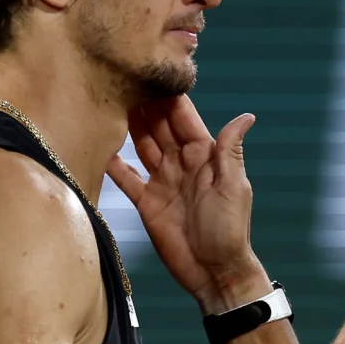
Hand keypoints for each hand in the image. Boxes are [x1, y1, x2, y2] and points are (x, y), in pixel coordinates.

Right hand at [107, 95, 263, 311]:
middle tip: (120, 79)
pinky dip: (113, 162)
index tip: (151, 71)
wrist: (214, 272)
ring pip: (142, 145)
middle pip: (159, 126)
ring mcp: (163, 181)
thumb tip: (247, 116)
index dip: (168, 96)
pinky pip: (126, 177)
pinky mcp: (147, 202)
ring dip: (127, 126)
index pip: (183, 118)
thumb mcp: (233, 187)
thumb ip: (231, 151)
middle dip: (143, 103)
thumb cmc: (230, 231)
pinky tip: (97, 145)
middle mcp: (181, 163)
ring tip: (106, 103)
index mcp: (205, 155)